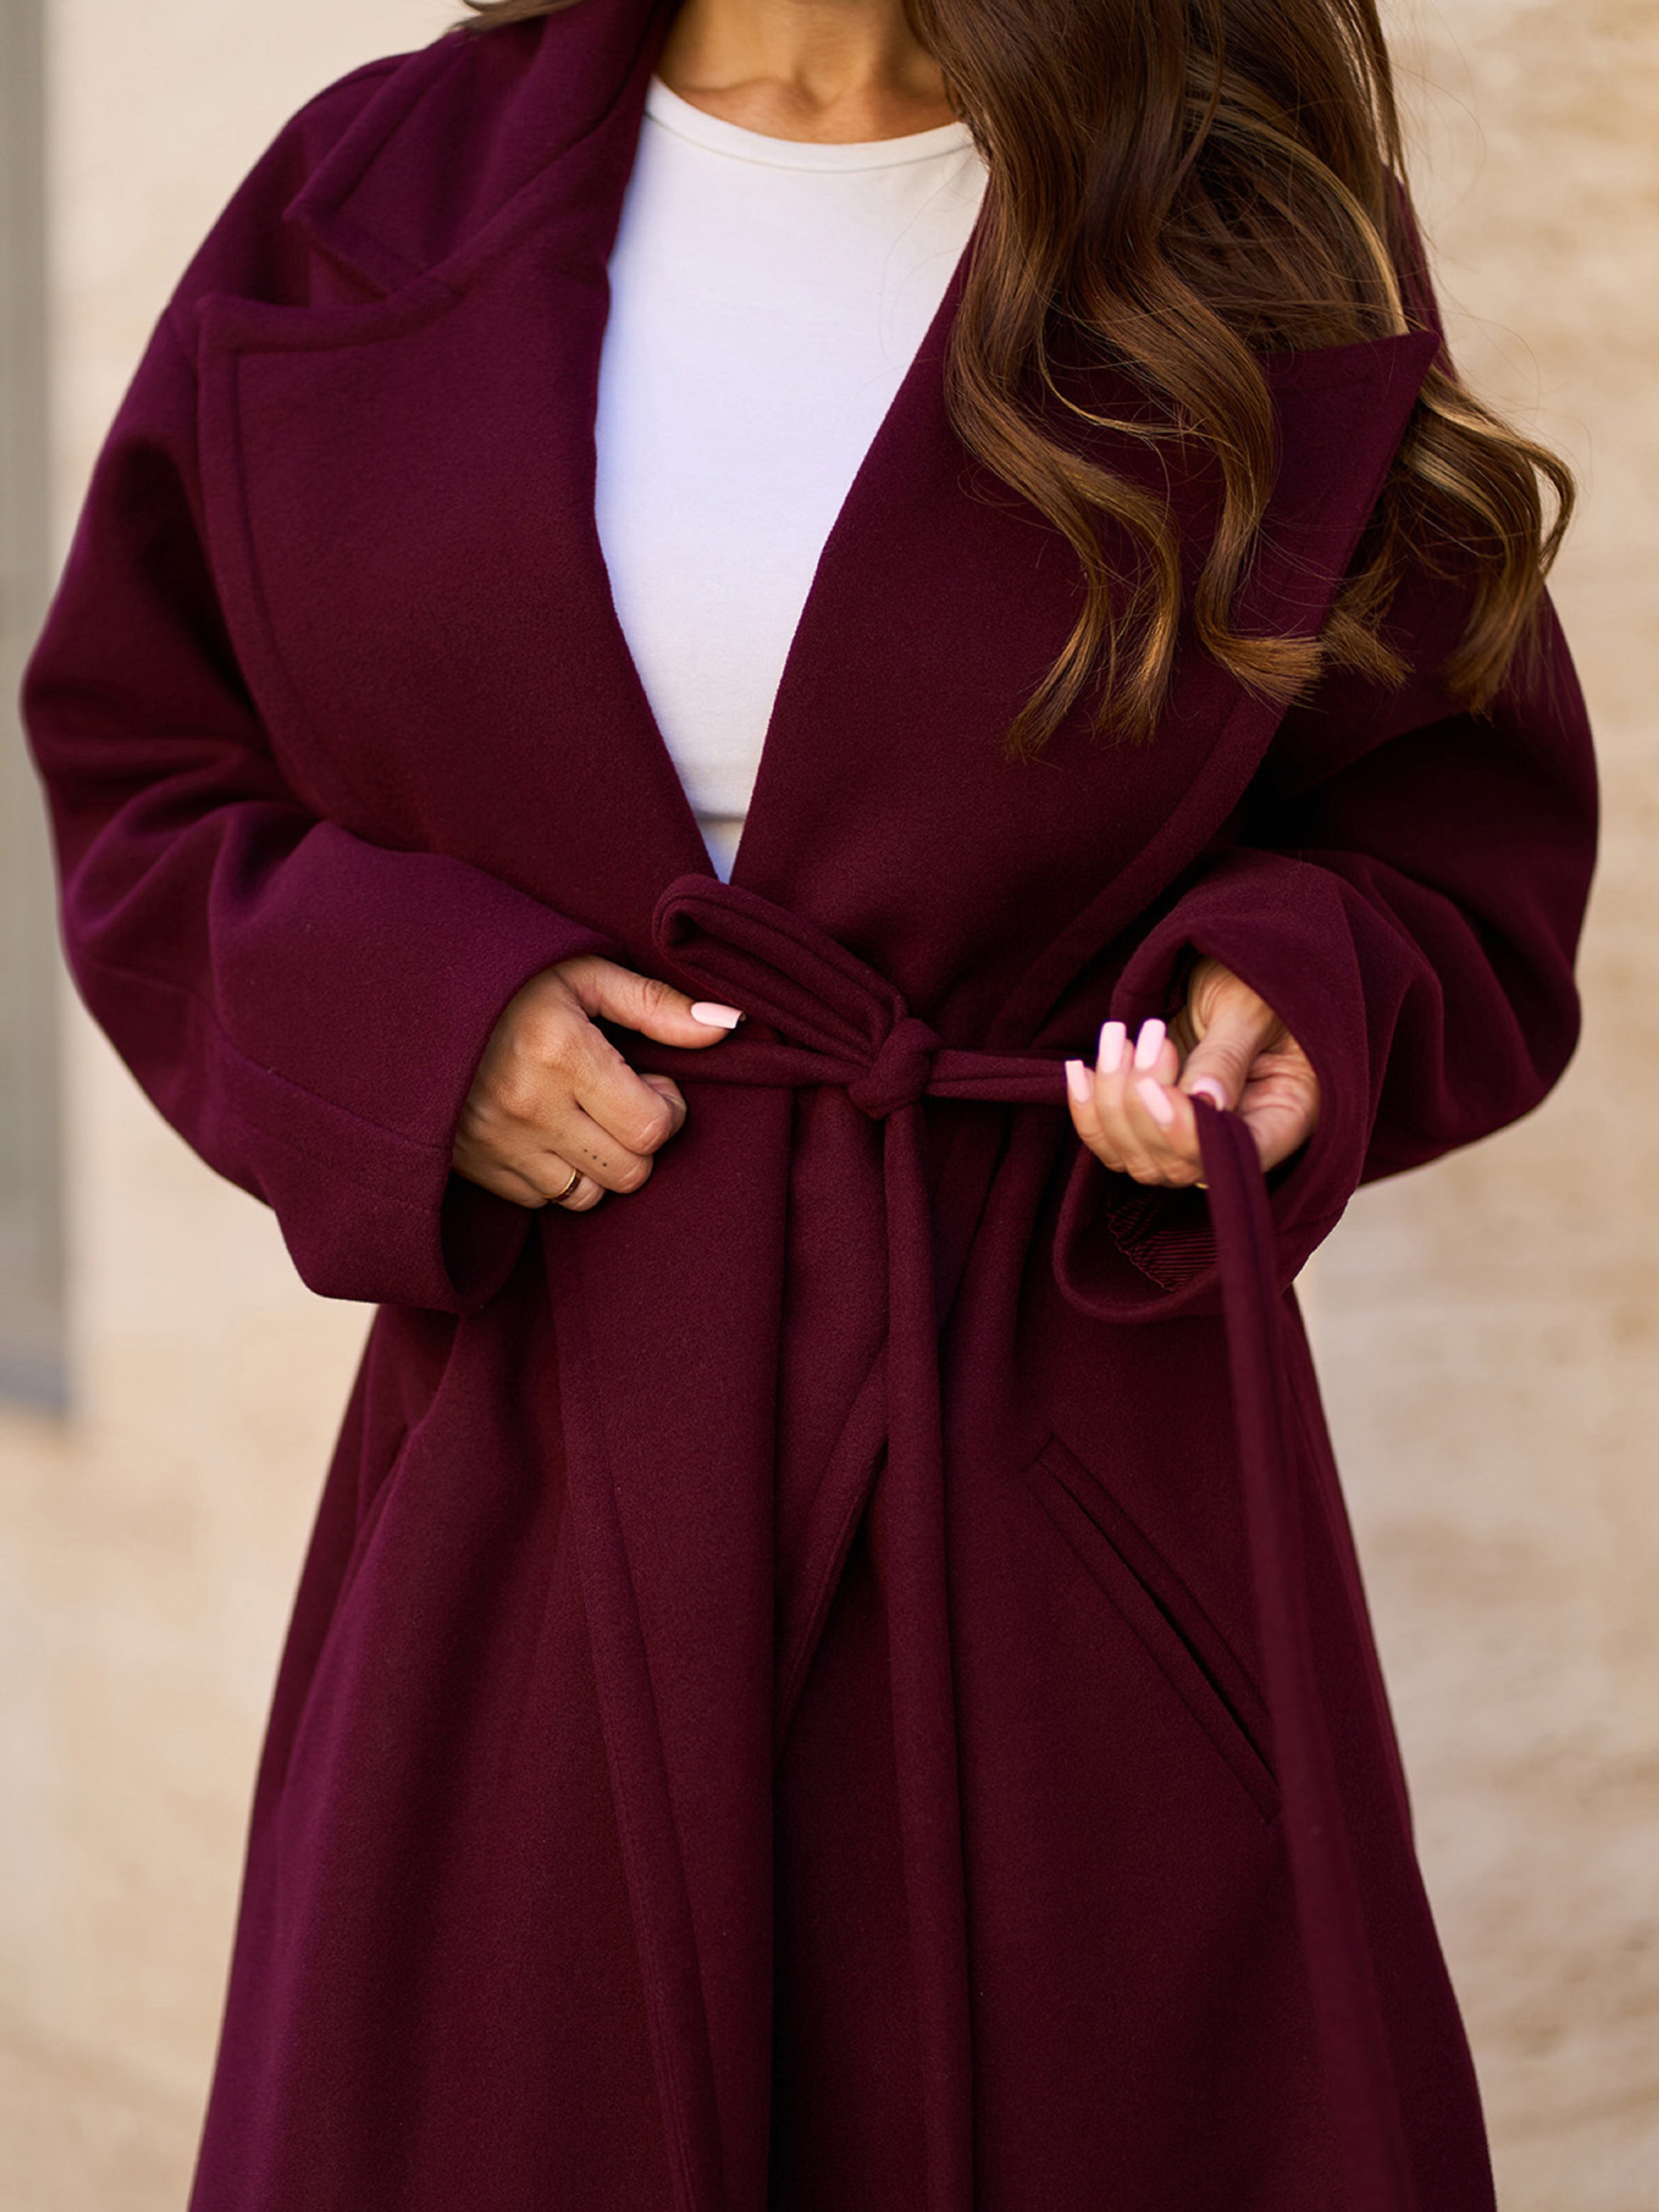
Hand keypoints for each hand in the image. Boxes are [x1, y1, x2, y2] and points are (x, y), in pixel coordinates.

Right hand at [453, 955, 741, 1210]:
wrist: (408, 999)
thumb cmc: (509, 981)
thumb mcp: (582, 974)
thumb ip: (657, 1004)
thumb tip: (729, 1026)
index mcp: (562, 1054)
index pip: (651, 1127)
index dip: (666, 1107)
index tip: (649, 1079)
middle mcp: (529, 1108)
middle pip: (629, 1172)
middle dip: (641, 1140)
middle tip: (622, 1099)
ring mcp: (497, 1144)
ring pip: (588, 1196)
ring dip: (601, 1163)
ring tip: (585, 1117)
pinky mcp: (473, 1167)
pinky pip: (541, 1200)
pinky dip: (557, 1175)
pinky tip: (547, 1131)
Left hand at [1064, 957, 1319, 1188]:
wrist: (1227, 956)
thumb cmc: (1257, 974)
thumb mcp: (1250, 1005)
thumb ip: (1227, 1055)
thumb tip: (1205, 1103)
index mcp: (1286, 1112)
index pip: (1240, 1156)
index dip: (1189, 1137)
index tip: (1156, 1089)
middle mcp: (1239, 1136)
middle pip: (1179, 1166)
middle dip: (1143, 1109)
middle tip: (1149, 1037)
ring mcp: (1192, 1134)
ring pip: (1138, 1159)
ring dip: (1112, 1103)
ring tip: (1119, 1036)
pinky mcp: (1153, 1121)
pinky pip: (1113, 1141)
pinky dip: (1089, 1110)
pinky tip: (1080, 1069)